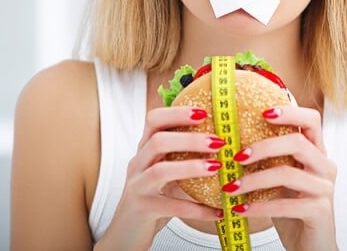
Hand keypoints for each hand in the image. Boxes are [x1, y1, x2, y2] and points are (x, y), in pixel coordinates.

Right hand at [99, 106, 223, 248]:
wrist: (125, 234)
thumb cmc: (151, 199)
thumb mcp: (165, 173)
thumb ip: (182, 157)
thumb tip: (221, 141)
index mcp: (144, 150)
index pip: (153, 120)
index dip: (177, 113)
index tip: (203, 112)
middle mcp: (137, 164)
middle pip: (158, 141)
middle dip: (189, 138)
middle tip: (218, 141)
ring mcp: (137, 187)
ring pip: (160, 171)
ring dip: (191, 167)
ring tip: (216, 166)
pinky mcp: (142, 210)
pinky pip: (171, 207)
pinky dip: (197, 209)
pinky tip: (217, 212)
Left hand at [223, 106, 337, 250]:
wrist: (310, 247)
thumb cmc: (292, 210)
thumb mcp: (280, 179)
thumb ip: (270, 159)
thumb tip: (233, 140)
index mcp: (317, 152)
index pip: (312, 120)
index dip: (290, 112)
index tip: (263, 112)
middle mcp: (325, 166)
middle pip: (297, 142)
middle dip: (263, 147)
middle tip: (237, 156)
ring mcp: (325, 188)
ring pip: (287, 173)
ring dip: (253, 180)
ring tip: (230, 188)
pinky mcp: (320, 211)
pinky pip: (286, 204)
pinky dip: (259, 206)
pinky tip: (240, 209)